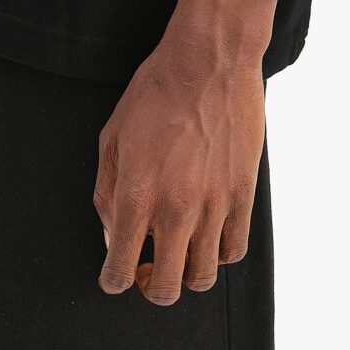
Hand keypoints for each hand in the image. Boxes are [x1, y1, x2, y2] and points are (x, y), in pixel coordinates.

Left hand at [92, 29, 264, 303]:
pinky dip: (219, 253)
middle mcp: (175, 209)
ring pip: (203, 277)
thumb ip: (106, 192)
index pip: (120, 269)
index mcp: (137, 195)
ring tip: (179, 252)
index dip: (113, 281)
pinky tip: (207, 234)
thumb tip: (113, 235)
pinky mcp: (243, 196)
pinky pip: (234, 249)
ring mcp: (214, 206)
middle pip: (165, 288)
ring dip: (186, 274)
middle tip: (147, 268)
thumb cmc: (154, 93)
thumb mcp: (112, 136)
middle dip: (150, 287)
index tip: (114, 275)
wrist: (209, 61)